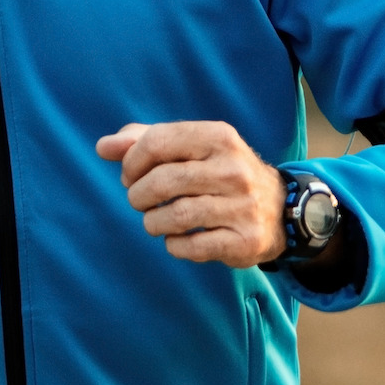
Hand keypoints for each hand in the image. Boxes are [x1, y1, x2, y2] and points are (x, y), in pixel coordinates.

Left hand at [96, 121, 284, 267]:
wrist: (281, 208)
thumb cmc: (221, 173)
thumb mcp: (192, 147)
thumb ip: (145, 141)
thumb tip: (103, 147)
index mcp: (219, 137)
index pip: (157, 142)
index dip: (131, 162)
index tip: (130, 175)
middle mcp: (234, 169)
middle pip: (162, 182)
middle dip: (138, 195)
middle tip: (141, 201)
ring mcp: (242, 206)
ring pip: (174, 217)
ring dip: (153, 222)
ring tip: (156, 220)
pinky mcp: (245, 240)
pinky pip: (191, 247)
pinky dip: (174, 246)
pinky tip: (178, 239)